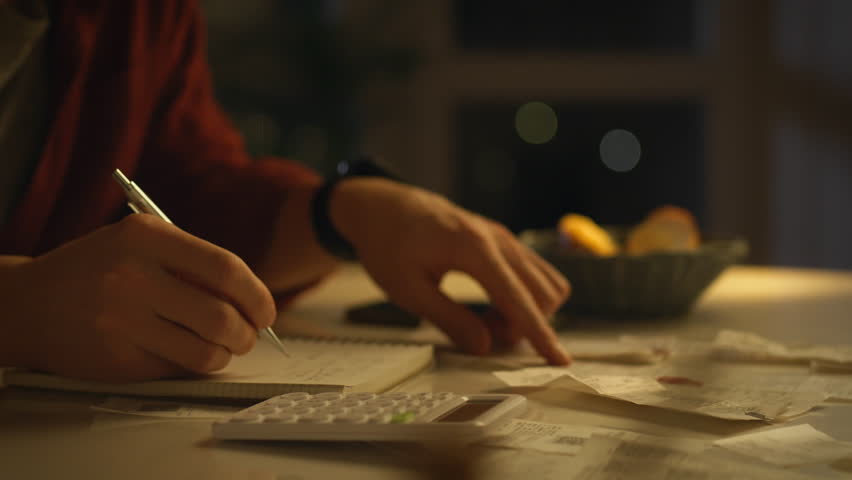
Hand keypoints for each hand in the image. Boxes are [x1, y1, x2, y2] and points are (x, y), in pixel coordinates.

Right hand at [0, 214, 275, 380]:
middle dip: (249, 332)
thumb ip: (192, 261)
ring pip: (206, 351)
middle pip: (222, 316)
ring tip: (224, 347)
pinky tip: (188, 353)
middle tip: (249, 335)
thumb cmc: (98, 268)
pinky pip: (178, 369)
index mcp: (146, 238)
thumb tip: (253, 298)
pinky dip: (195, 365)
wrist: (28, 303)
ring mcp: (122, 321)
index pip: (226, 269)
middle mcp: (134, 277)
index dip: (258, 295)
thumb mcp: (139, 242)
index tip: (267, 311)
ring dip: (227, 354)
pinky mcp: (116, 359)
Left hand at [330, 178, 571, 364]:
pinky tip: (490, 302)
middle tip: (483, 332)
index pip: (518, 299)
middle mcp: (497, 238)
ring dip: (526, 310)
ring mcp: (503, 237)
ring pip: (545, 282)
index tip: (559, 359)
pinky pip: (532, 272)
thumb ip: (449, 319)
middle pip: (543, 292)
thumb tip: (484, 346)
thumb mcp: (408, 290)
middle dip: (524, 324)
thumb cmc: (389, 243)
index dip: (539, 334)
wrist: (384, 206)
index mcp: (474, 248)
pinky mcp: (502, 240)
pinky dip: (521, 295)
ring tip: (485, 318)